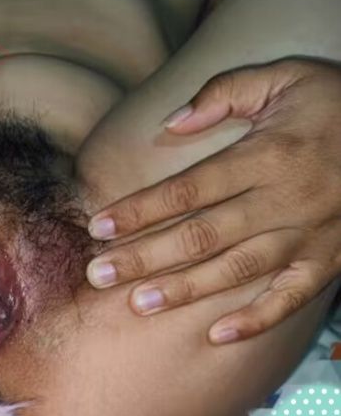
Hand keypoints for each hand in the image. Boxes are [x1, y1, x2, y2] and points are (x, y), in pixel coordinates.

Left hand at [85, 59, 340, 343]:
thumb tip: (169, 123)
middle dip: (145, 257)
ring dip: (185, 290)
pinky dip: (255, 321)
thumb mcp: (284, 78)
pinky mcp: (326, 264)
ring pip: (235, 270)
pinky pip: (289, 299)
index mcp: (266, 155)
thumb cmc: (335, 104)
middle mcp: (282, 200)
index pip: (189, 189)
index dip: (141, 210)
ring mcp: (307, 237)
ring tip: (138, 304)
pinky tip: (215, 336)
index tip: (99, 227)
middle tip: (98, 276)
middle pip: (201, 236)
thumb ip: (225, 93)